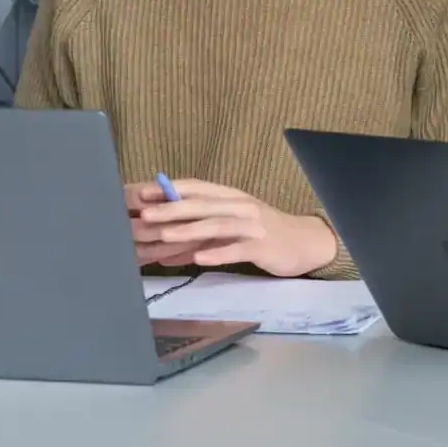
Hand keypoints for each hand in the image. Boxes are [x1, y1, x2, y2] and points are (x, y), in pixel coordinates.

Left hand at [128, 177, 338, 276]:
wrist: (304, 242)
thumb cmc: (262, 233)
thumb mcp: (230, 228)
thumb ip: (198, 236)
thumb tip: (161, 247)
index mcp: (230, 196)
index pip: (197, 187)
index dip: (170, 189)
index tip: (143, 192)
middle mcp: (240, 206)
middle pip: (203, 204)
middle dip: (172, 209)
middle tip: (145, 214)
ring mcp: (253, 225)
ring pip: (217, 225)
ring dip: (189, 230)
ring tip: (165, 235)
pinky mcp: (263, 246)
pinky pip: (238, 249)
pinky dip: (218, 253)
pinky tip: (200, 259)